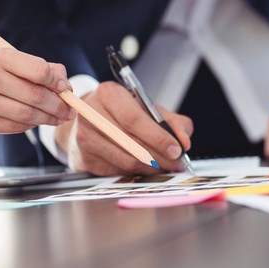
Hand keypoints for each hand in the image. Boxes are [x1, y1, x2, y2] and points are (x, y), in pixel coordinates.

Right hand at [0, 48, 75, 133]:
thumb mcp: (9, 59)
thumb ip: (39, 69)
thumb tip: (66, 86)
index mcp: (1, 58)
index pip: (40, 72)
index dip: (58, 82)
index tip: (65, 89)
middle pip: (37, 97)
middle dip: (59, 106)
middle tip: (70, 111)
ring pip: (27, 115)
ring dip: (49, 119)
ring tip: (59, 118)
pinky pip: (14, 127)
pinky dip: (30, 125)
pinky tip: (35, 121)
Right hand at [55, 81, 192, 176]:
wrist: (90, 122)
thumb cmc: (124, 114)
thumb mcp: (149, 109)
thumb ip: (172, 122)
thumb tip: (184, 142)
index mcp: (109, 94)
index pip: (134, 119)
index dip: (158, 137)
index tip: (177, 149)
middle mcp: (91, 114)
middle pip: (131, 142)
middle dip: (160, 156)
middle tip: (177, 163)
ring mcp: (84, 138)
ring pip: (126, 161)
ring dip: (151, 168)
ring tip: (167, 167)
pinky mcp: (84, 159)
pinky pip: (118, 172)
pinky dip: (138, 173)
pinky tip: (149, 169)